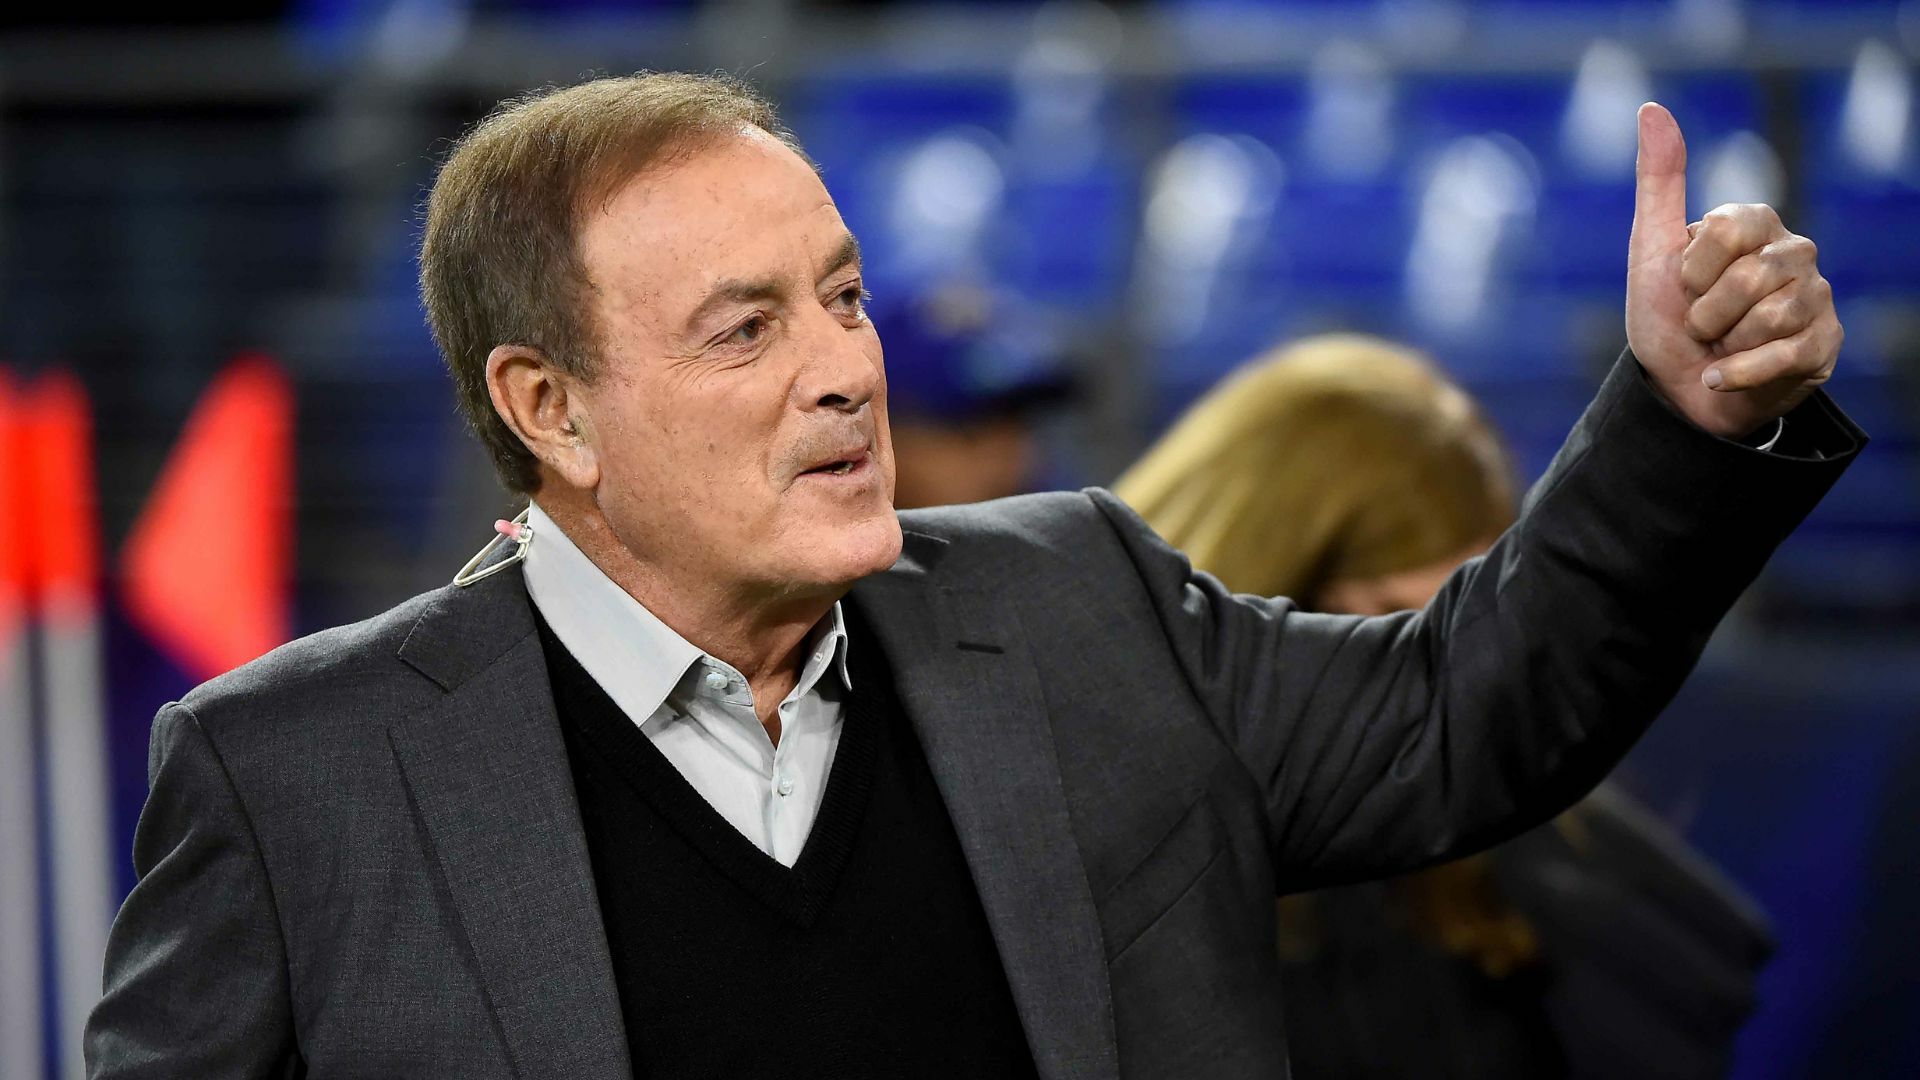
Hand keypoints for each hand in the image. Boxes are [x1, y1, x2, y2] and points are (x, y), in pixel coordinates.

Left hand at [1624, 102, 1842, 438]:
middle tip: (1700, 324)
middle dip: (1705, 314)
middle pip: (1750, 279)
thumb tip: (1651, 109)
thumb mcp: (1650, 251)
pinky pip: (1786, 355)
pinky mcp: (1824, 345)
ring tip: (1719, 346)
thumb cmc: (1665, 318)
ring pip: (1770, 317)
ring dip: (1724, 344)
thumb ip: (1658, 181)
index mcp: (1754, 223)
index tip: (1684, 286)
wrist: (1676, 390)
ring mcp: (1816, 298)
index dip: (1692, 270)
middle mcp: (1794, 253)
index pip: (1728, 228)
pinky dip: (1738, 373)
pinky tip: (1721, 377)